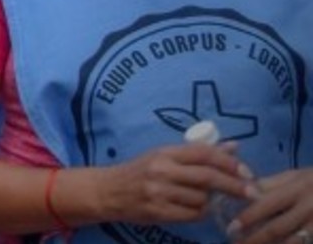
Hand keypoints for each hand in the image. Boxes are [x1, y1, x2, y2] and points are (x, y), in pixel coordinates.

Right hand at [94, 141, 253, 224]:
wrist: (108, 191)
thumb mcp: (165, 156)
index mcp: (165, 152)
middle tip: (253, 192)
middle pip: (208, 177)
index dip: (229, 162)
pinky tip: (193, 208)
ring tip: (204, 198)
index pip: (203, 153)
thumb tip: (233, 147)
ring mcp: (160, 192)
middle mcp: (162, 170)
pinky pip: (193, 214)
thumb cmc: (140, 171)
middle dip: (235, 185)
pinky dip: (199, 212)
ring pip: (202, 199)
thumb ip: (198, 153)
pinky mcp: (159, 211)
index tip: (247, 171)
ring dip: (210, 201)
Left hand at [225, 165, 312, 243]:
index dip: (249, 217)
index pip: (268, 204)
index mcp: (297, 189)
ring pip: (292, 241)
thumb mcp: (295, 175)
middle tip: (237, 243)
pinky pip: (304, 242)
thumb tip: (243, 190)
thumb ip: (271, 184)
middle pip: (278, 228)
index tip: (231, 227)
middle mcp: (308, 207)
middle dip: (256, 239)